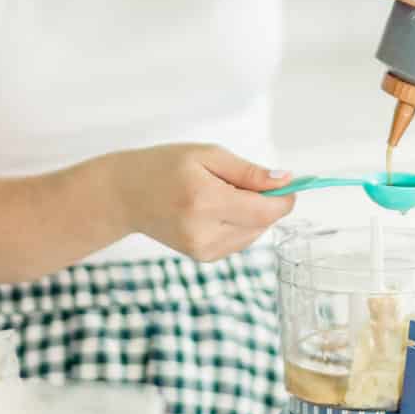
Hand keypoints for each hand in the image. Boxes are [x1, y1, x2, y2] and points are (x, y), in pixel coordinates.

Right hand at [102, 143, 295, 261]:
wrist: (127, 195)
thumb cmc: (165, 167)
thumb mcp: (208, 155)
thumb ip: (249, 172)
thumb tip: (285, 182)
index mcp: (205, 200)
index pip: (264, 211)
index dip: (284, 198)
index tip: (288, 183)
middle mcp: (204, 232)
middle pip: (262, 223)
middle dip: (266, 202)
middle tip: (241, 181)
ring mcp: (202, 250)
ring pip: (254, 234)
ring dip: (252, 214)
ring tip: (221, 194)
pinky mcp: (203, 257)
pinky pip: (240, 241)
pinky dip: (239, 224)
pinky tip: (217, 210)